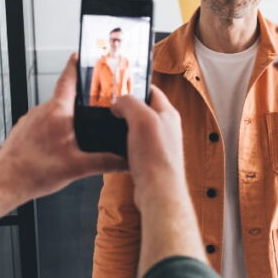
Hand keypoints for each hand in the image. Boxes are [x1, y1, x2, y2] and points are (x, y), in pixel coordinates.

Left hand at [0, 54, 126, 200]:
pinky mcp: (22, 131)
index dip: (75, 66)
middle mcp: (41, 111)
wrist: (5, 183)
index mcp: (57, 113)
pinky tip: (57, 148)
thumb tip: (124, 161)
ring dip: (64, 120)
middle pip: (63, 98)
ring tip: (77, 135)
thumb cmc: (34, 173)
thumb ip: (105, 162)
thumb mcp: (77, 168)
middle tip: (92, 109)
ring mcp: (29, 120)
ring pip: (52, 113)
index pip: (68, 80)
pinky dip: (51, 130)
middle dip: (78, 102)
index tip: (79, 56)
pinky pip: (41, 124)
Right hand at [110, 86, 187, 212]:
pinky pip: (135, 145)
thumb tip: (118, 101)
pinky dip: (123, 143)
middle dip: (126, 106)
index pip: (152, 90)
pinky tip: (114, 147)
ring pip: (138, 128)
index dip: (135, 85)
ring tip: (109, 125)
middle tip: (109, 106)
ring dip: (123, 126)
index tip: (118, 85)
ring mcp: (159, 145)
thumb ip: (129, 103)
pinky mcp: (150, 159)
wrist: (158, 192)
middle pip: (143, 109)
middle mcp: (166, 128)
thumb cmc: (156, 157)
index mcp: (168, 114)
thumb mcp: (141, 119)